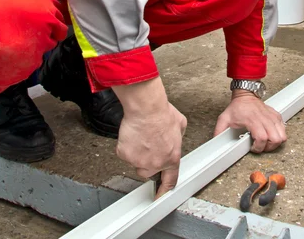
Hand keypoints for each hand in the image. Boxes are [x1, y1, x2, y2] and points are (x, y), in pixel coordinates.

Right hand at [113, 77, 186, 197]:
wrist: (146, 108)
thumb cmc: (161, 113)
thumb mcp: (180, 124)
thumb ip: (178, 136)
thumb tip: (175, 136)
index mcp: (172, 158)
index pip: (170, 181)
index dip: (164, 190)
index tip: (159, 197)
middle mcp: (156, 164)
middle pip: (148, 172)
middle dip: (147, 161)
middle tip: (147, 145)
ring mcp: (139, 161)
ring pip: (135, 163)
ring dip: (136, 153)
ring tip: (140, 136)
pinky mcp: (125, 155)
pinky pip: (123, 153)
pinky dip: (126, 145)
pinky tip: (132, 134)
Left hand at [213, 90, 285, 152]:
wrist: (245, 94)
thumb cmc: (236, 107)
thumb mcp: (224, 119)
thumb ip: (219, 132)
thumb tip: (216, 143)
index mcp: (252, 119)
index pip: (262, 138)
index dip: (258, 147)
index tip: (252, 148)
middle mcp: (264, 118)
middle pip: (275, 139)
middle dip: (268, 147)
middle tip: (260, 146)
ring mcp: (272, 116)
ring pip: (282, 136)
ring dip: (275, 142)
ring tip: (266, 142)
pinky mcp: (276, 115)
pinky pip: (283, 129)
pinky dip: (279, 134)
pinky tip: (270, 134)